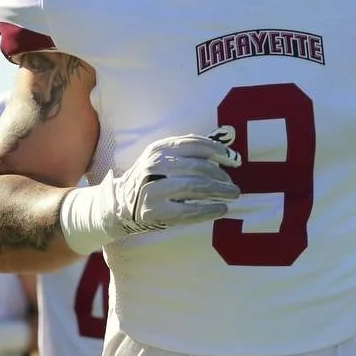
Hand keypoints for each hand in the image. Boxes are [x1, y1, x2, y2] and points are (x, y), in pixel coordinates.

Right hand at [111, 133, 241, 232]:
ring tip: (233, 195)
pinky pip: (189, 211)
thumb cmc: (150, 179)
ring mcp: (153, 188)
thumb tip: (225, 151)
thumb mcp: (162, 159)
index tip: (234, 160)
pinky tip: (221, 209)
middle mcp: (155, 165)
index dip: (219, 151)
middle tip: (234, 185)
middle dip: (221, 176)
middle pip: (198, 167)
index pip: (195, 144)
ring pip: (195, 187)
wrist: (120, 204)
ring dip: (219, 191)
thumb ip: (187, 153)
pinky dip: (209, 210)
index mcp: (159, 148)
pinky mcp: (155, 211)